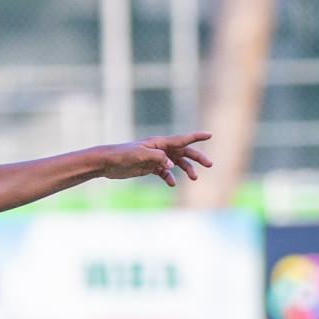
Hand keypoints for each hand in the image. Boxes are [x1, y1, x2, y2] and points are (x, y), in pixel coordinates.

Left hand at [94, 132, 212, 186]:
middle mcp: (160, 149)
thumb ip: (158, 158)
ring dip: (186, 170)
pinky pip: (164, 172)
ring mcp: (155, 158)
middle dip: (197, 158)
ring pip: (176, 163)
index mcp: (159, 143)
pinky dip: (169, 177)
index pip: (182, 139)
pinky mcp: (149, 167)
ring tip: (194, 178)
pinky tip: (171, 184)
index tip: (210, 135)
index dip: (196, 137)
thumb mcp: (141, 155)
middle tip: (210, 164)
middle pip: (183, 152)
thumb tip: (172, 166)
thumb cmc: (123, 155)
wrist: (107, 162)